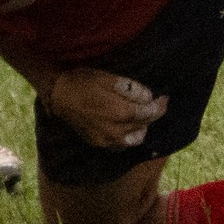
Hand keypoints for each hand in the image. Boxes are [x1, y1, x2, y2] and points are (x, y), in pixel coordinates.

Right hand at [42, 68, 168, 149]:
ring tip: (138, 115)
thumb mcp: (108, 78)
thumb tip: (148, 97)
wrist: (58, 95)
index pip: (148, 113)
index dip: (159, 106)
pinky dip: (128, 137)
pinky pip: (121, 145)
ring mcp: (106, 140)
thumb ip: (131, 89)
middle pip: (143, 126)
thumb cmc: (83, 82)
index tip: (165, 99)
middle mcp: (116, 131)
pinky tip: (125, 126)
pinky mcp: (99, 143)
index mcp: (120, 112)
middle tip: (154, 104)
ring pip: (134, 139)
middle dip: (152, 115)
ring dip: (140, 127)